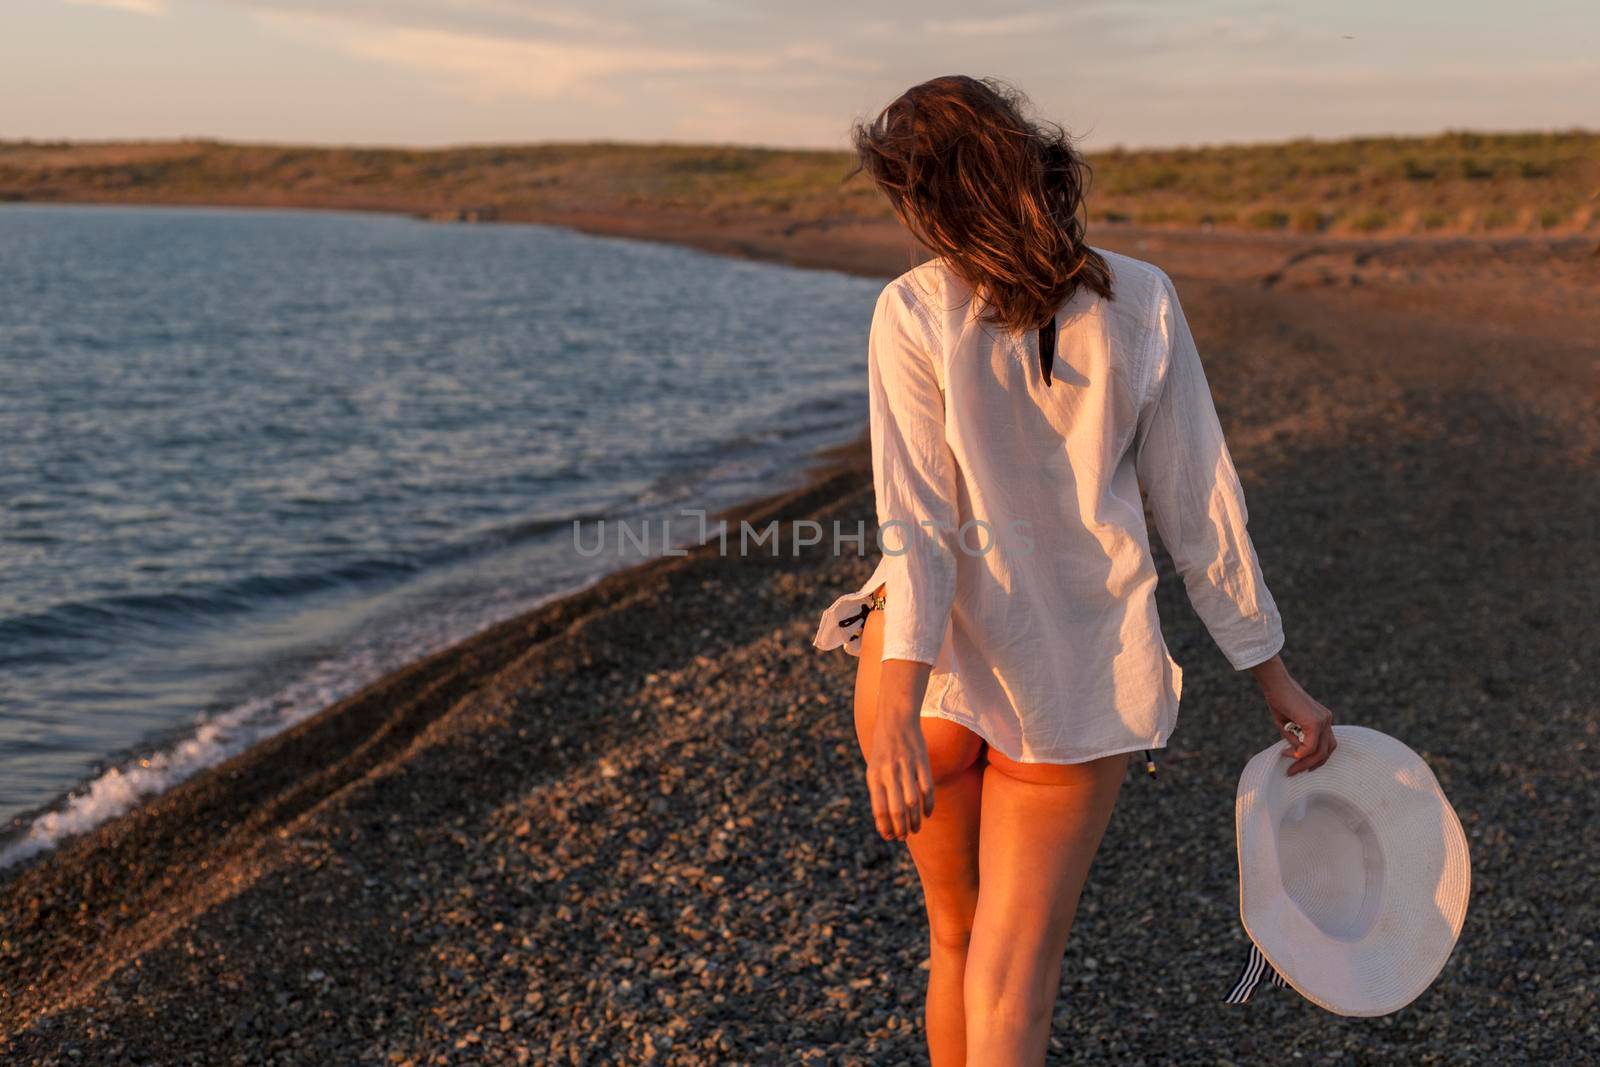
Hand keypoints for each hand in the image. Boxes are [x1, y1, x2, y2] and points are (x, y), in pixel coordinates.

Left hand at [865, 712, 934, 840]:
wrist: (896, 719)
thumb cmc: (883, 749)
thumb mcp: (874, 769)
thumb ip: (879, 791)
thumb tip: (885, 821)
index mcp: (874, 776)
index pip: (879, 809)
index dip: (885, 827)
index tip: (889, 837)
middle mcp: (889, 773)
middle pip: (897, 810)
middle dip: (901, 828)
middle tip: (904, 837)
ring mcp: (907, 767)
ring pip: (913, 802)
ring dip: (915, 820)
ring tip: (916, 829)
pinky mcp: (922, 762)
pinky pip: (927, 788)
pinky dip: (928, 805)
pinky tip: (927, 814)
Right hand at [1248, 654, 1336, 774]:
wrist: (1276, 683)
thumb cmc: (1278, 700)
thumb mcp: (1288, 725)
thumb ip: (1296, 739)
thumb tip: (1298, 756)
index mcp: (1322, 719)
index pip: (1326, 745)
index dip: (1314, 758)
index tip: (1297, 765)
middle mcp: (1327, 720)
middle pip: (1326, 750)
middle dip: (1311, 765)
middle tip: (1294, 772)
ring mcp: (1323, 720)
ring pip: (1320, 751)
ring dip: (1305, 762)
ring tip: (1291, 768)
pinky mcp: (1315, 722)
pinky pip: (1310, 746)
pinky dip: (1300, 754)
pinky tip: (1288, 754)